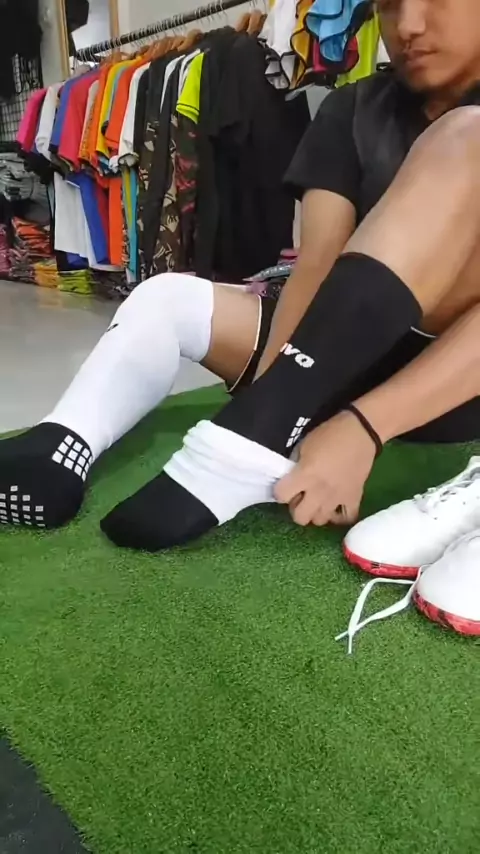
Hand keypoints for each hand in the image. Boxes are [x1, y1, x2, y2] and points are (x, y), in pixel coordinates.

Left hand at [274, 410, 376, 526]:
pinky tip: (335, 506)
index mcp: (305, 475)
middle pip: (300, 518)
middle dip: (296, 508)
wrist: (361, 432)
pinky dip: (339, 516)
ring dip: (316, 511)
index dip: (280, 491)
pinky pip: (346, 518)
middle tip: (301, 496)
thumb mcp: (304, 445)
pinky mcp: (354, 498)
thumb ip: (295, 464)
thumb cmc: (330, 434)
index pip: (281, 496)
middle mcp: (319, 491)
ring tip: (318, 500)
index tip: (285, 486)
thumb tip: (291, 477)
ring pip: (320, 521)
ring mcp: (338, 497)